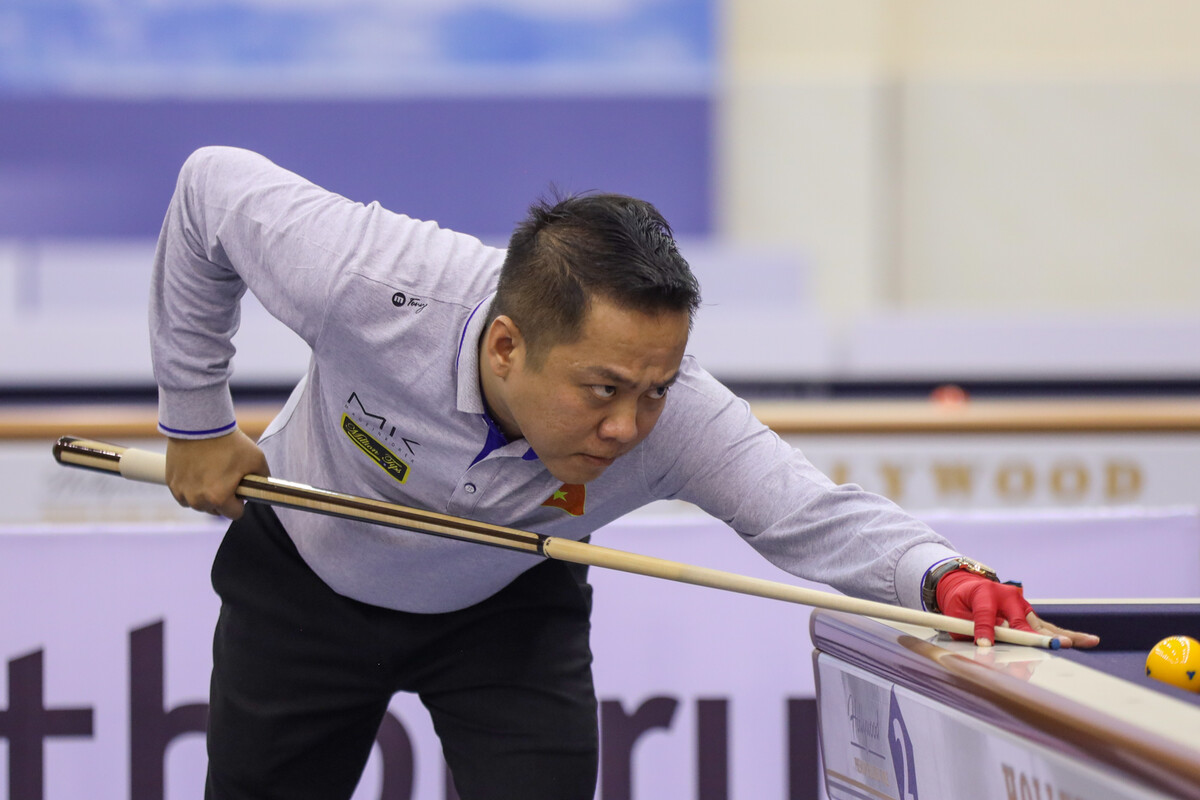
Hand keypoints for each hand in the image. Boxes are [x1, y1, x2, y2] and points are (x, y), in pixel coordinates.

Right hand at [165, 429, 269, 519]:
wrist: (200, 424)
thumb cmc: (230, 442)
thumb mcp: (257, 460)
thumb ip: (263, 479)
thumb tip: (264, 489)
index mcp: (219, 498)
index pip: (235, 514)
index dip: (240, 502)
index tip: (240, 490)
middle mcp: (198, 500)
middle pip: (215, 510)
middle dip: (222, 499)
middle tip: (225, 479)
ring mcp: (182, 492)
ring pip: (199, 504)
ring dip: (205, 496)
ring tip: (212, 475)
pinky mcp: (171, 483)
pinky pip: (184, 495)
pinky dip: (191, 489)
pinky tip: (198, 474)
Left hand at [937, 570, 1100, 648]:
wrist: (971, 586)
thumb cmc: (962, 602)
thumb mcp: (954, 612)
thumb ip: (964, 627)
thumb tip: (980, 645)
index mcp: (984, 593)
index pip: (985, 613)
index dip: (984, 629)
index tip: (984, 644)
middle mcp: (1008, 597)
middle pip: (1019, 620)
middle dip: (1026, 637)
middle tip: (1037, 651)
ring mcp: (1023, 606)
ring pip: (1039, 625)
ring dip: (1054, 636)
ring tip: (1070, 644)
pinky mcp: (1032, 616)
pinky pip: (1049, 628)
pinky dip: (1068, 635)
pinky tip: (1088, 640)